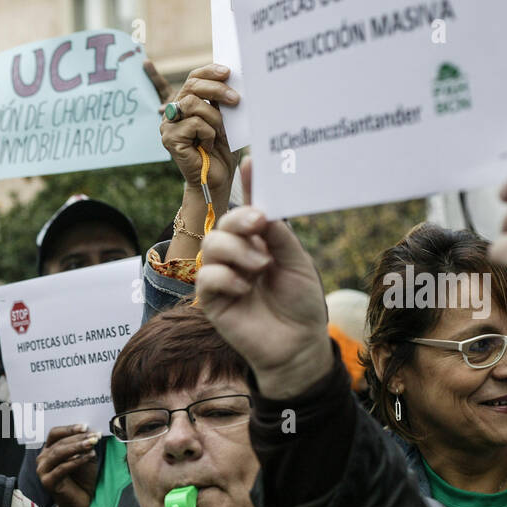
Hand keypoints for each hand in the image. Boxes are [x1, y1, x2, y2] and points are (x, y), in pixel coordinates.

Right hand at [37, 424, 99, 506]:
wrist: (80, 503)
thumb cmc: (82, 479)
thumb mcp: (85, 458)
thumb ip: (85, 446)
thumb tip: (91, 433)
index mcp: (48, 450)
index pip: (55, 433)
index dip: (69, 429)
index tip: (86, 427)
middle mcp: (42, 459)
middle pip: (59, 442)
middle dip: (78, 438)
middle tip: (94, 436)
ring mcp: (42, 471)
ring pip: (59, 453)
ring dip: (77, 447)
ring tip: (92, 444)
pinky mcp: (47, 482)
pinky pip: (62, 468)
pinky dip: (76, 461)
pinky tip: (89, 456)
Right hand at [150, 62, 238, 202]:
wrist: (217, 180)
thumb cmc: (222, 151)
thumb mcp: (225, 120)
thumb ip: (221, 101)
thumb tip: (229, 77)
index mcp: (186, 105)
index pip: (193, 79)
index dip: (209, 71)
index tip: (228, 71)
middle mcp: (173, 114)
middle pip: (191, 86)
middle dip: (216, 89)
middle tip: (236, 99)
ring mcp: (168, 127)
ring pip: (193, 104)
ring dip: (214, 118)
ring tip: (220, 133)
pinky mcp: (169, 139)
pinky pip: (194, 124)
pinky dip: (208, 133)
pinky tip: (208, 146)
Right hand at [195, 159, 332, 398]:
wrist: (298, 345)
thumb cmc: (301, 305)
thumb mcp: (298, 263)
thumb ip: (280, 237)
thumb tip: (264, 210)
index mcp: (260, 242)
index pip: (249, 210)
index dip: (250, 185)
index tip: (254, 161)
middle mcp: (239, 255)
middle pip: (224, 223)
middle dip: (240, 218)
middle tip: (260, 224)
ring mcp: (223, 276)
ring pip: (211, 245)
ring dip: (236, 250)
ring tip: (261, 267)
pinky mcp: (211, 300)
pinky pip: (205, 276)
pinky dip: (225, 276)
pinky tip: (244, 288)